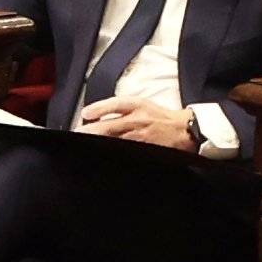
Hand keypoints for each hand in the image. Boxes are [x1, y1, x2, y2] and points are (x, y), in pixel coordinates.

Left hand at [72, 96, 199, 150]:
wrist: (184, 130)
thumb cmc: (161, 117)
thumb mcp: (142, 105)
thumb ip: (121, 110)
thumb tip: (98, 117)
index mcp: (137, 105)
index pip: (116, 104)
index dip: (99, 108)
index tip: (85, 114)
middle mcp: (138, 120)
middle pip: (111, 126)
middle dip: (92, 131)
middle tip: (77, 134)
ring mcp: (140, 137)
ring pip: (116, 141)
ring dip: (99, 144)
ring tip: (84, 146)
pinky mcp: (144, 150)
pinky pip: (125, 152)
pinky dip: (113, 153)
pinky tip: (102, 156)